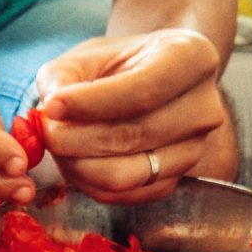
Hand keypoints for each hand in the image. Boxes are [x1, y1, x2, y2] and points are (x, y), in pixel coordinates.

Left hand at [34, 28, 236, 201]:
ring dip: (79, 166)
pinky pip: (124, 196)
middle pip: (133, 137)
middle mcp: (204, 108)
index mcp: (193, 59)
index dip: (91, 103)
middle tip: (47, 132)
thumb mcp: (89, 55)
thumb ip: (63, 75)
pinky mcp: (173, 182)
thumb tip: (51, 108)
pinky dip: (89, 185)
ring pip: (126, 174)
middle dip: (77, 139)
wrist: (150, 84)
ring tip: (58, 147)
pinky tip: (74, 164)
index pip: (142, 91)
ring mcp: (194, 151)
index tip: (51, 107)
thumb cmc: (119, 66)